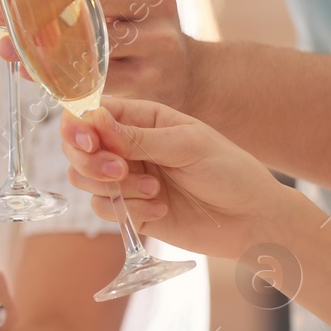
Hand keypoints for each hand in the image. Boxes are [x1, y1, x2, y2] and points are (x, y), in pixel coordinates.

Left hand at [0, 0, 194, 111]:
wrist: (189, 75)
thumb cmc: (139, 29)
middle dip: (37, 4)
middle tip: (0, 14)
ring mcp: (158, 39)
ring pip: (89, 39)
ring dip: (41, 46)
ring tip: (8, 50)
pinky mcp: (150, 78)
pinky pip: (95, 77)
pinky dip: (58, 76)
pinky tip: (33, 75)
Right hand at [60, 97, 294, 257]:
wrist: (251, 219)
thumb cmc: (229, 171)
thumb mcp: (188, 146)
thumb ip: (139, 137)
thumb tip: (94, 121)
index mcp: (144, 118)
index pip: (94, 112)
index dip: (79, 124)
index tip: (88, 140)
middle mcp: (129, 146)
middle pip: (79, 147)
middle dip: (91, 161)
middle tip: (121, 171)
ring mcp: (128, 179)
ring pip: (85, 179)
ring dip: (113, 187)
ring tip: (154, 190)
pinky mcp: (131, 210)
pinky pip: (102, 209)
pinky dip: (127, 211)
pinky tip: (161, 210)